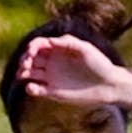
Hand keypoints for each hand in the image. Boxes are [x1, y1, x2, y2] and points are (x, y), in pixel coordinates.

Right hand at [16, 35, 130, 105]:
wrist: (109, 85)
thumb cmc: (100, 64)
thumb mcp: (86, 49)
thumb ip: (68, 43)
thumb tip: (48, 40)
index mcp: (59, 50)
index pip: (38, 45)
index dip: (31, 46)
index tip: (32, 51)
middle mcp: (52, 62)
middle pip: (30, 58)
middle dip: (24, 59)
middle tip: (27, 64)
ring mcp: (51, 77)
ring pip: (28, 73)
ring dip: (22, 72)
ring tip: (24, 74)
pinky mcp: (52, 92)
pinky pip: (35, 89)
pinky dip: (30, 88)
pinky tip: (33, 87)